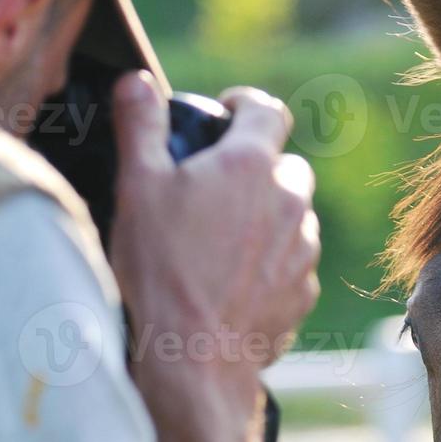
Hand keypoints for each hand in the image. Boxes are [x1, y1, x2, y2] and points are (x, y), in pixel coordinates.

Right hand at [108, 72, 320, 432]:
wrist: (192, 359)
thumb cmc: (160, 271)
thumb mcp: (136, 188)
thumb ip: (140, 126)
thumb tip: (136, 82)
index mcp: (250, 166)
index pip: (268, 110)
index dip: (246, 104)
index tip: (227, 112)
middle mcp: (288, 202)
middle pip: (286, 166)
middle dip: (257, 169)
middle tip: (216, 188)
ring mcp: (303, 250)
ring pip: (293, 216)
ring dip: (267, 218)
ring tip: (221, 241)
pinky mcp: (304, 292)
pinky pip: (292, 263)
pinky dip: (271, 263)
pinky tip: (234, 282)